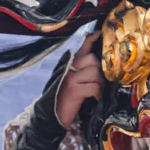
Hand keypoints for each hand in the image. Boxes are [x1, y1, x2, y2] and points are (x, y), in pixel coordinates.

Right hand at [9, 32, 100, 149]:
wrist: (49, 116)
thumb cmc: (63, 98)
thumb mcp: (70, 80)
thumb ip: (80, 70)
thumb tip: (97, 64)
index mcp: (68, 64)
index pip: (81, 48)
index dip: (91, 40)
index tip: (98, 34)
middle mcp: (68, 68)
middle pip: (93, 59)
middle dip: (100, 71)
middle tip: (99, 83)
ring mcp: (70, 78)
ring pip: (95, 72)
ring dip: (100, 84)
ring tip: (96, 92)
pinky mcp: (74, 90)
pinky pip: (94, 87)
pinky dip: (97, 93)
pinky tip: (95, 98)